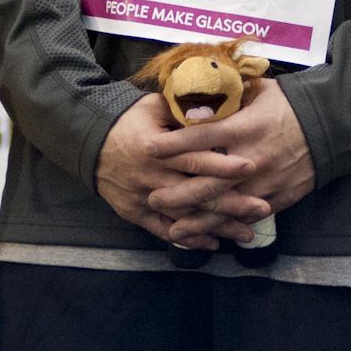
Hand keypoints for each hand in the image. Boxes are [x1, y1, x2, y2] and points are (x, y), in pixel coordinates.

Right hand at [96, 90, 257, 247]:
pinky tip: (213, 243)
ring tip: (248, 233)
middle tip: (262, 208)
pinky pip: (163, 230)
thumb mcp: (154, 106)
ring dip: (217, 227)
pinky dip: (189, 239)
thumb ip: (184, 111)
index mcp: (156, 148)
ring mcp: (142, 197)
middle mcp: (151, 176)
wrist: (88, 140)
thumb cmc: (128, 119)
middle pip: (195, 194)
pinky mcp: (135, 212)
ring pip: (184, 217)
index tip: (251, 167)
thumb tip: (219, 107)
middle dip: (230, 203)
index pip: (194, 158)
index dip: (223, 164)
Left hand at [145, 80, 314, 245]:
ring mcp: (264, 182)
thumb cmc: (289, 105)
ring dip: (196, 220)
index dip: (172, 144)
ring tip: (172, 228)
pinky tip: (208, 234)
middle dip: (176, 193)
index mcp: (244, 127)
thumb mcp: (258, 91)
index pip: (200, 137)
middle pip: (206, 182)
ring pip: (224, 207)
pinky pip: (246, 216)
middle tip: (151, 197)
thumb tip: (195, 94)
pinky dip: (226, 227)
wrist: (331, 126)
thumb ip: (227, 96)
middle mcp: (250, 158)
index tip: (147, 148)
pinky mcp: (277, 198)